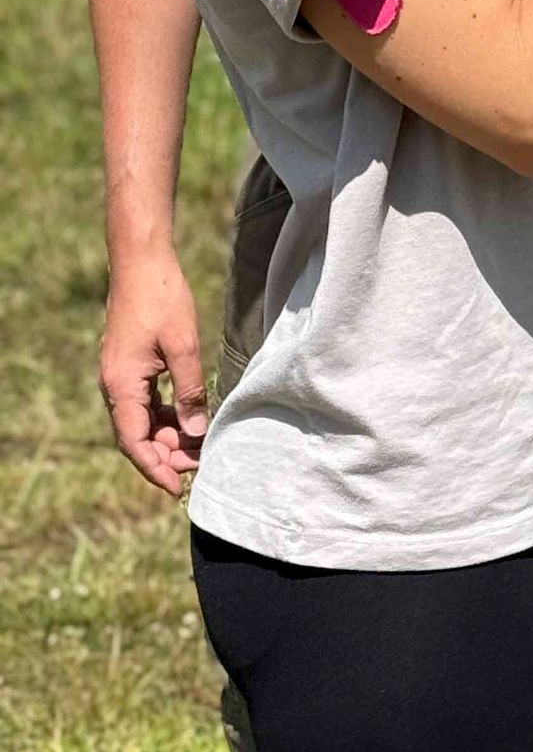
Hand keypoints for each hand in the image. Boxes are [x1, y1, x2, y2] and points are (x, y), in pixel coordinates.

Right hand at [99, 251, 207, 497]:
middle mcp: (114, 385)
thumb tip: (194, 434)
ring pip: (140, 420)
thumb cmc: (162, 298)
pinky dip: (164, 415)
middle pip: (136, 435)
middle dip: (165, 455)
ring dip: (166, 436)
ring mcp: (119, 375)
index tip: (176, 488)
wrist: (141, 262)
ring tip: (198, 447)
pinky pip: (143, 402)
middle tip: (199, 465)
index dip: (155, 468)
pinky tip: (187, 420)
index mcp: (121, 385)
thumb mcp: (184, 346)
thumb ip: (189, 392)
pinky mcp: (129, 365)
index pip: (134, 442)